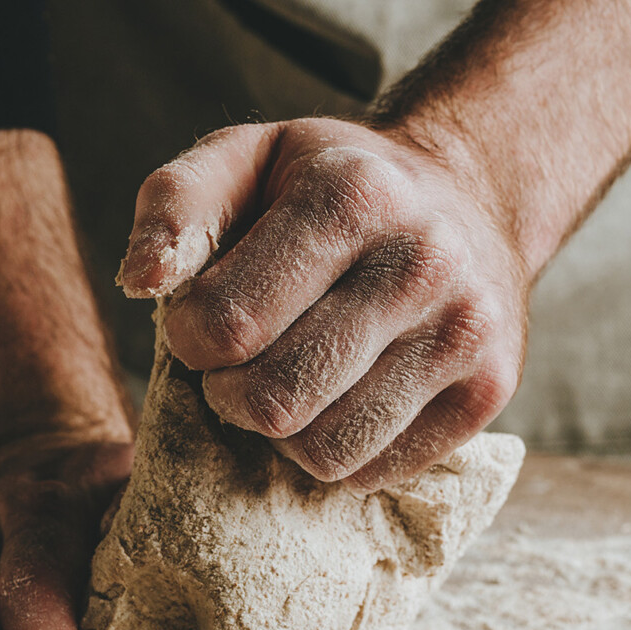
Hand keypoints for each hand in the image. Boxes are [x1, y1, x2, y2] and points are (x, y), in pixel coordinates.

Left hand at [118, 117, 533, 491]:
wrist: (470, 196)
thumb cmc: (330, 186)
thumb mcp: (244, 157)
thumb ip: (176, 206)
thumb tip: (140, 282)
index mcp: (353, 195)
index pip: (229, 323)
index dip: (189, 339)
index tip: (200, 322)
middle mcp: (423, 261)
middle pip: (275, 401)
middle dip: (228, 394)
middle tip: (236, 363)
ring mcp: (465, 332)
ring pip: (325, 451)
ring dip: (281, 432)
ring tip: (289, 377)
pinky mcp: (490, 391)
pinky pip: (373, 472)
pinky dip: (336, 450)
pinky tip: (340, 396)